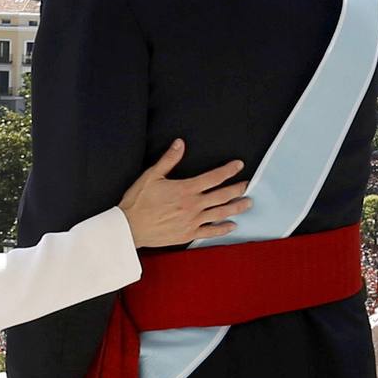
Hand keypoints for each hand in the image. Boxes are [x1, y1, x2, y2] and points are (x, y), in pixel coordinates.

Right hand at [119, 139, 250, 247]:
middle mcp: (193, 205)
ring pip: (221, 213)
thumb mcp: (151, 176)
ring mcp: (192, 221)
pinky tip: (232, 225)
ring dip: (236, 207)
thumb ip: (168, 160)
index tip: (238, 165)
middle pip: (222, 196)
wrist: (130, 227)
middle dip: (237, 189)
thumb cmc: (138, 201)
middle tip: (246, 184)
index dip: (228, 170)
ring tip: (247, 203)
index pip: (213, 177)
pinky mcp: (188, 234)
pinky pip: (211, 232)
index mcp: (185, 189)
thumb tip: (180, 144)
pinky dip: (223, 229)